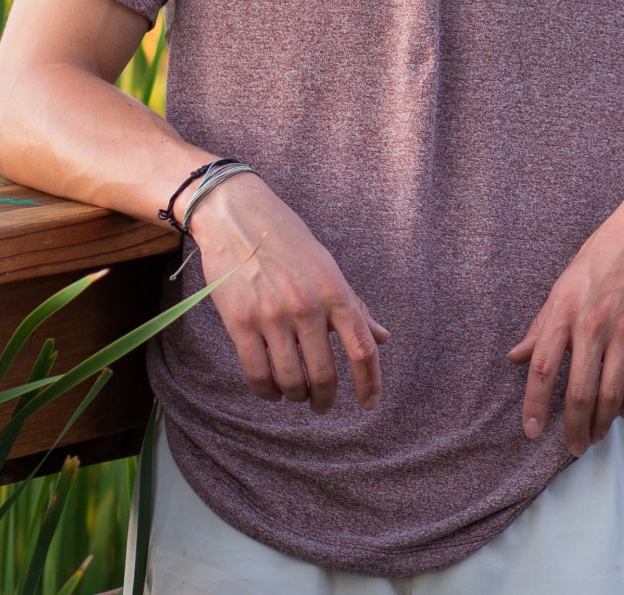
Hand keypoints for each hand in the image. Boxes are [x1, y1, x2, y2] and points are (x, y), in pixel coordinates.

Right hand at [189, 174, 390, 413]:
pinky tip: (271, 390)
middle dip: (324, 398)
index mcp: (335, 291)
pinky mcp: (240, 324)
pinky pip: (257, 375)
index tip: (370, 405)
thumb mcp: (328, 267)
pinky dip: (267, 392)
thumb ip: (354, 307)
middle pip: (324, 374)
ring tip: (295, 394)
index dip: (370, 383)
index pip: (363, 347)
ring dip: (295, 395)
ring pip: (290, 380)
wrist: (239, 217)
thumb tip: (383, 337)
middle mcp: (308, 306)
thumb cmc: (288, 241)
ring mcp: (273, 316)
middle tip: (321, 405)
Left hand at [506, 181, 623, 456]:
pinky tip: (623, 411)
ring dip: (602, 423)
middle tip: (572, 448)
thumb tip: (516, 357)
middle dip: (574, 428)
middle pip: (578, 391)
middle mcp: (594, 322)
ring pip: (611, 394)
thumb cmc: (607, 251)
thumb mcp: (567, 280)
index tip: (532, 431)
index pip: (542, 368)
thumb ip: (542, 323)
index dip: (534, 405)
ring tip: (595, 436)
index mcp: (566, 308)